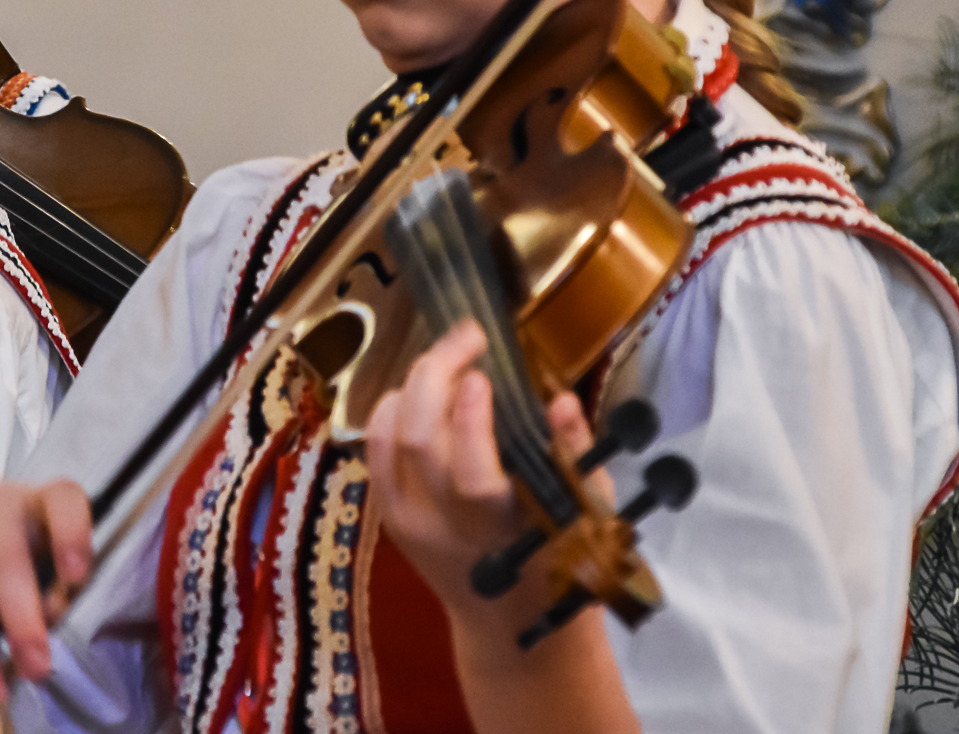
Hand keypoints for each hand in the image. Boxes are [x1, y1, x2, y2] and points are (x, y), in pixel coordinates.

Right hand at [0, 480, 92, 704]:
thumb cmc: (8, 577)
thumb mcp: (40, 582)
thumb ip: (53, 597)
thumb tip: (50, 617)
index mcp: (38, 505)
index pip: (62, 499)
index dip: (71, 532)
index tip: (75, 576)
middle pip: (5, 553)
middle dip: (21, 617)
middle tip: (35, 667)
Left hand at [364, 320, 598, 613]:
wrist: (507, 621)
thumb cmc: (558, 557)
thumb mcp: (585, 512)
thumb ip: (573, 454)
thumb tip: (559, 399)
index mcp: (504, 532)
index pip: (472, 475)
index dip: (469, 419)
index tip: (483, 373)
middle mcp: (446, 527)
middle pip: (418, 440)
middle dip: (435, 373)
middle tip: (467, 336)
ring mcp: (408, 521)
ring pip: (387, 437)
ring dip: (413, 383)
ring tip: (448, 357)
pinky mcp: (387, 515)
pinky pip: (373, 449)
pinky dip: (390, 408)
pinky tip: (419, 388)